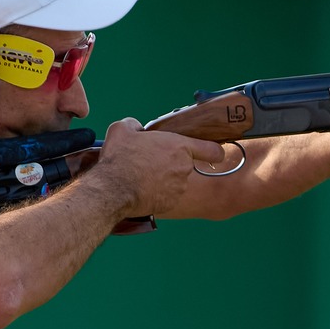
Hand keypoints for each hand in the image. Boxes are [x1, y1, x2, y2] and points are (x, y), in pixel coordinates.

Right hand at [92, 118, 228, 214]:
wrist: (114, 189)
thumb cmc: (121, 158)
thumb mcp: (122, 130)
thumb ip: (134, 125)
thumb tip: (136, 128)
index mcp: (180, 147)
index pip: (212, 150)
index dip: (215, 152)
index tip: (214, 154)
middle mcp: (184, 168)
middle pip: (185, 165)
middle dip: (171, 163)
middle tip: (151, 162)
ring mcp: (179, 188)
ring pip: (176, 181)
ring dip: (164, 179)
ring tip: (142, 176)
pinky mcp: (170, 203)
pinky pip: (167, 196)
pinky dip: (158, 193)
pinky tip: (142, 189)